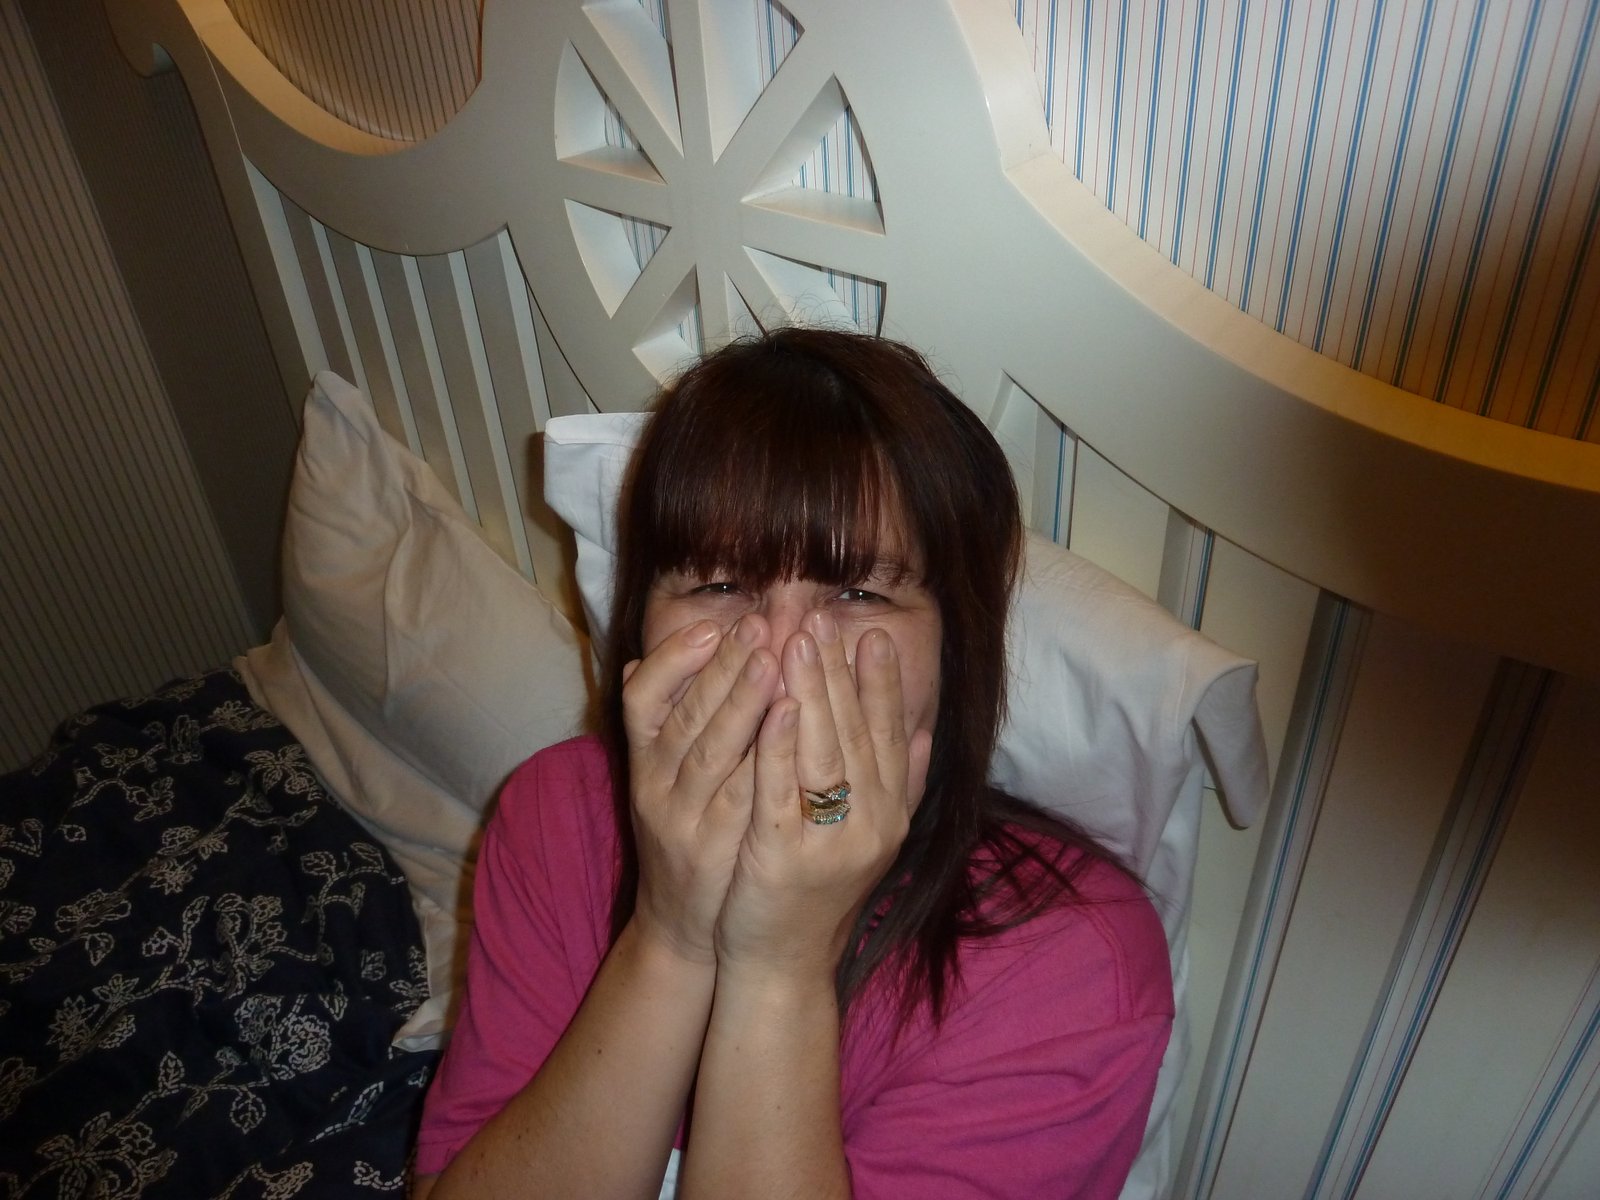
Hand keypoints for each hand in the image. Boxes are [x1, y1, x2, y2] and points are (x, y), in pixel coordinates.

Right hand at [621, 615, 781, 964]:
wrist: (682, 925)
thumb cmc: (683, 834)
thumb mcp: (662, 777)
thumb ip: (662, 721)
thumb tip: (634, 660)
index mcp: (642, 761)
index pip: (640, 698)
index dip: (672, 659)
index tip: (711, 624)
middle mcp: (655, 786)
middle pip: (685, 717)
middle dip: (722, 667)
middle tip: (760, 625)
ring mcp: (683, 820)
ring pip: (710, 753)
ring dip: (742, 704)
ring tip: (775, 661)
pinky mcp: (714, 850)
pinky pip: (741, 799)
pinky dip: (765, 761)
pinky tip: (790, 729)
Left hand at [713, 610, 932, 979]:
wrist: (782, 965)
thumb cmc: (818, 894)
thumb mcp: (870, 835)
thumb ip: (904, 784)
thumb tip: (932, 731)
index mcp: (890, 814)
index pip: (891, 736)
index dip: (882, 683)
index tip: (871, 633)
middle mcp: (870, 825)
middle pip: (856, 734)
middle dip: (839, 671)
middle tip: (823, 618)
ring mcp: (830, 843)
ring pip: (824, 754)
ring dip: (814, 693)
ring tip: (799, 641)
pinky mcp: (783, 858)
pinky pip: (783, 794)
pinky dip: (781, 748)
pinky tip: (777, 707)